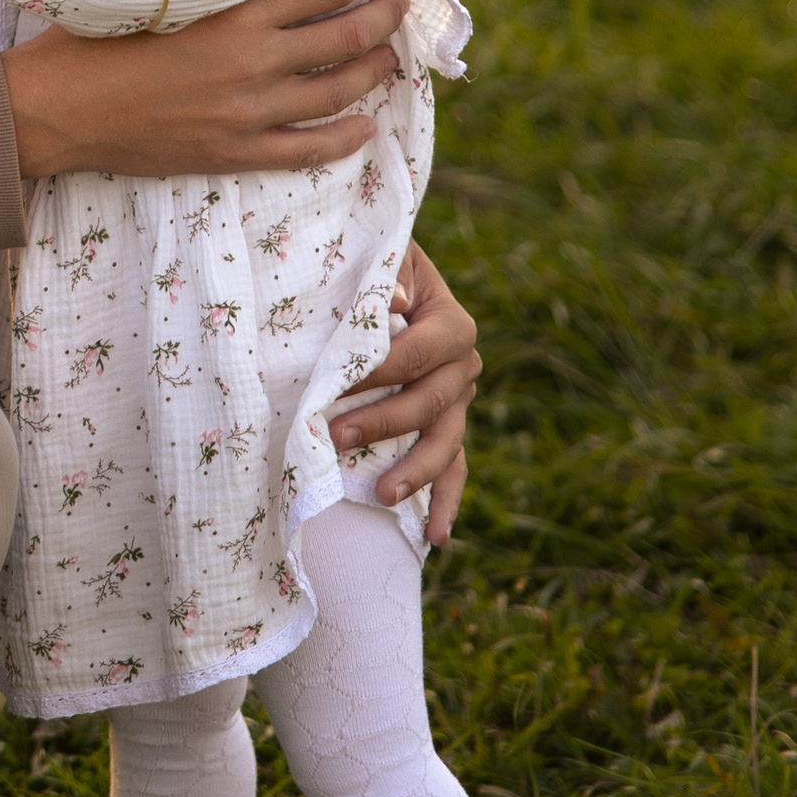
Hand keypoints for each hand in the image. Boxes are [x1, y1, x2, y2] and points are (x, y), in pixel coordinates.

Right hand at [1, 0, 405, 184]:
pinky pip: (307, 150)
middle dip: (382, 16)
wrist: (55, 113)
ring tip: (390, 55)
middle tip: (399, 2)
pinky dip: (345, 138)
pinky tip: (366, 125)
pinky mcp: (235, 153)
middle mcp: (251, 66)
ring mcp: (248, 116)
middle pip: (343, 38)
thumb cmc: (89, 42)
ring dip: (373, 70)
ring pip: (336, 92)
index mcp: (231, 19)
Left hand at [332, 243, 479, 545]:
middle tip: (334, 438)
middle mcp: (463, 365)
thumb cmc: (373, 267)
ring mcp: (458, 401)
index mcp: (451, 323)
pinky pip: (453, 469)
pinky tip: (435, 537)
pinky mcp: (446, 427)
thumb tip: (393, 299)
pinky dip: (444, 502)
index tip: (333, 387)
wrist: (382, 276)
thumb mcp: (381, 259)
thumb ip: (384, 275)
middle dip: (383, 424)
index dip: (375, 372)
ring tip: (381, 495)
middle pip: (430, 403)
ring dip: (414, 473)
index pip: (414, 354)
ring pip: (446, 443)